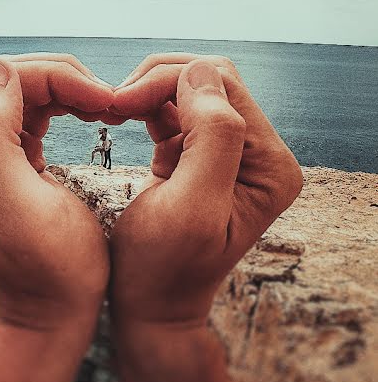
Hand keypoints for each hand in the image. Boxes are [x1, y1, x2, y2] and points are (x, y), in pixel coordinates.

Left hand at [0, 53, 114, 331]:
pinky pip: (28, 110)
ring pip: (20, 90)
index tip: (104, 100)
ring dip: (66, 90)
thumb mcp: (18, 206)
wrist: (55, 310)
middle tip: (111, 101)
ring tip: (106, 108)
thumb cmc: (47, 270)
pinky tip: (89, 114)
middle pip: (5, 82)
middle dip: (62, 81)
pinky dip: (63, 104)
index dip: (53, 79)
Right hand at [103, 55, 297, 381]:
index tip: (117, 103)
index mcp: (269, 165)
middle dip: (157, 82)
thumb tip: (200, 73)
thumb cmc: (163, 268)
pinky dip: (147, 106)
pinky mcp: (199, 158)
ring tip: (114, 110)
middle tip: (112, 103)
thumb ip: (211, 137)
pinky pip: (176, 110)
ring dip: (149, 92)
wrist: (149, 308)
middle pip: (209, 81)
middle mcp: (259, 155)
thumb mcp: (189, 206)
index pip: (221, 87)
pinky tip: (123, 117)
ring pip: (190, 89)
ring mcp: (230, 155)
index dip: (167, 82)